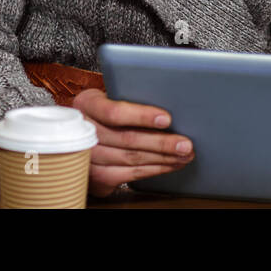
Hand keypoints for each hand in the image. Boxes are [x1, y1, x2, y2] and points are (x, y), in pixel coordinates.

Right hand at [71, 88, 194, 197]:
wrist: (84, 131)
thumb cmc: (108, 109)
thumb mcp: (113, 95)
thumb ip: (133, 97)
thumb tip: (173, 102)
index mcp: (87, 104)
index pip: (114, 112)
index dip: (142, 116)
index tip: (167, 119)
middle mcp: (84, 131)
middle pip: (126, 139)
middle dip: (161, 143)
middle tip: (186, 144)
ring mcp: (87, 156)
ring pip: (130, 159)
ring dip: (162, 159)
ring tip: (184, 155)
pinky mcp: (95, 176)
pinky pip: (128, 175)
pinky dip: (153, 170)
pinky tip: (169, 165)